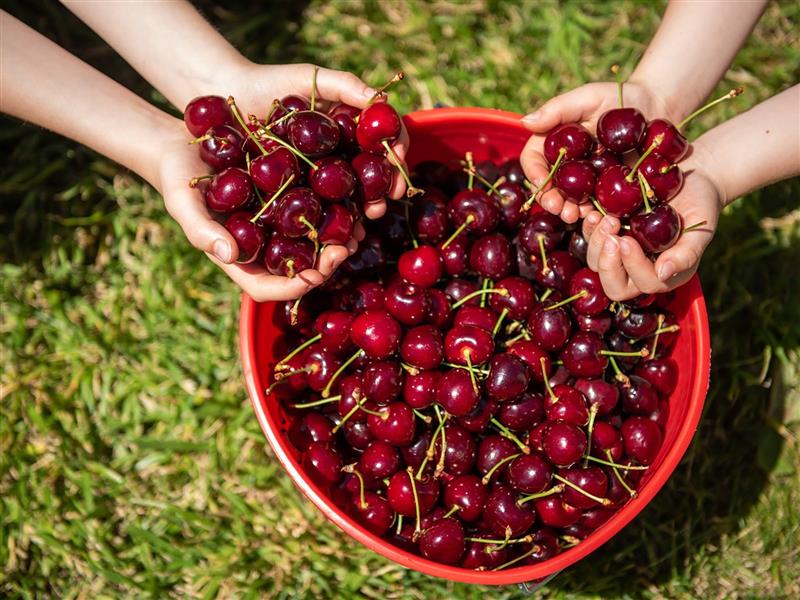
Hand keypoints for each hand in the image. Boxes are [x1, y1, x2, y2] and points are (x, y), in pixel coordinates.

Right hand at [153, 119, 360, 300]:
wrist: (184, 143)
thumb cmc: (175, 177)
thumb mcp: (182, 203)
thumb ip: (201, 230)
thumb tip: (228, 255)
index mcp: (242, 259)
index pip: (270, 288)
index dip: (294, 286)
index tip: (315, 276)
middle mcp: (266, 246)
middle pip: (301, 269)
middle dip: (326, 265)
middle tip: (345, 249)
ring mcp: (281, 223)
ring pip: (316, 242)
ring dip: (339, 240)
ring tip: (358, 228)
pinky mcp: (293, 196)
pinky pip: (319, 209)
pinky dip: (338, 208)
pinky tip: (355, 198)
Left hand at [217, 61, 408, 218]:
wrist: (228, 96)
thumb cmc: (273, 82)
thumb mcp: (312, 77)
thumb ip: (346, 84)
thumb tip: (382, 98)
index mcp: (353, 134)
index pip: (384, 148)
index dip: (395, 160)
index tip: (398, 171)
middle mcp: (341, 159)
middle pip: (370, 181)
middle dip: (379, 197)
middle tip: (378, 208)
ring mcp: (318, 179)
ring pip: (345, 202)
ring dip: (356, 218)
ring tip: (360, 227)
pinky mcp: (293, 194)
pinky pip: (313, 213)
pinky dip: (325, 228)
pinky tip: (329, 240)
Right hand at [519, 80, 673, 222]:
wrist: (658, 107)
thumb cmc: (619, 97)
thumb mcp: (587, 97)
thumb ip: (556, 109)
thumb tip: (525, 122)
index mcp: (554, 143)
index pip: (533, 160)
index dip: (533, 173)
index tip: (541, 183)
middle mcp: (566, 165)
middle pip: (549, 187)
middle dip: (550, 200)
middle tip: (557, 208)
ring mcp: (587, 181)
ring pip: (571, 201)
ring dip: (570, 211)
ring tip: (575, 216)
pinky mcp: (609, 191)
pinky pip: (599, 206)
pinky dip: (596, 215)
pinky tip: (599, 218)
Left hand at [579, 149, 723, 300]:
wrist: (689, 179)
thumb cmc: (700, 206)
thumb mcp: (700, 229)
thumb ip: (686, 254)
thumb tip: (664, 274)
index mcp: (662, 274)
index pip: (643, 283)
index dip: (632, 266)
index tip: (628, 240)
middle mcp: (637, 268)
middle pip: (612, 282)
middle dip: (607, 260)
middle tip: (611, 231)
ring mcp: (619, 252)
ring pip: (595, 261)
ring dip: (594, 241)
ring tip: (603, 217)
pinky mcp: (607, 233)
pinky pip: (588, 237)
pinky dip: (586, 226)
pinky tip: (590, 211)